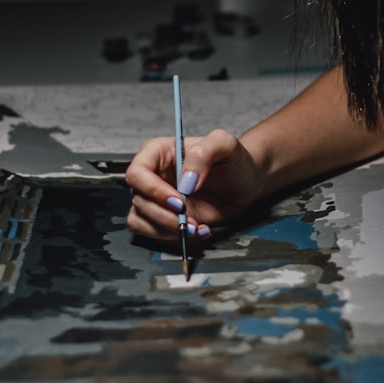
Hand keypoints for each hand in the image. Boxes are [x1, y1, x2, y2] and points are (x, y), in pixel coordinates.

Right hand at [125, 129, 265, 241]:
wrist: (246, 183)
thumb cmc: (232, 159)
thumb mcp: (223, 144)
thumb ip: (203, 153)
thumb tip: (186, 181)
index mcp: (157, 153)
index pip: (137, 173)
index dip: (153, 190)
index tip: (179, 201)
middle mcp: (152, 177)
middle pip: (139, 201)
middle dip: (164, 216)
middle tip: (190, 219)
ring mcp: (157, 200)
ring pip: (140, 221)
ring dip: (167, 230)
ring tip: (196, 227)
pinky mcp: (166, 219)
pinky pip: (156, 234)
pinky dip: (175, 238)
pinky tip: (198, 231)